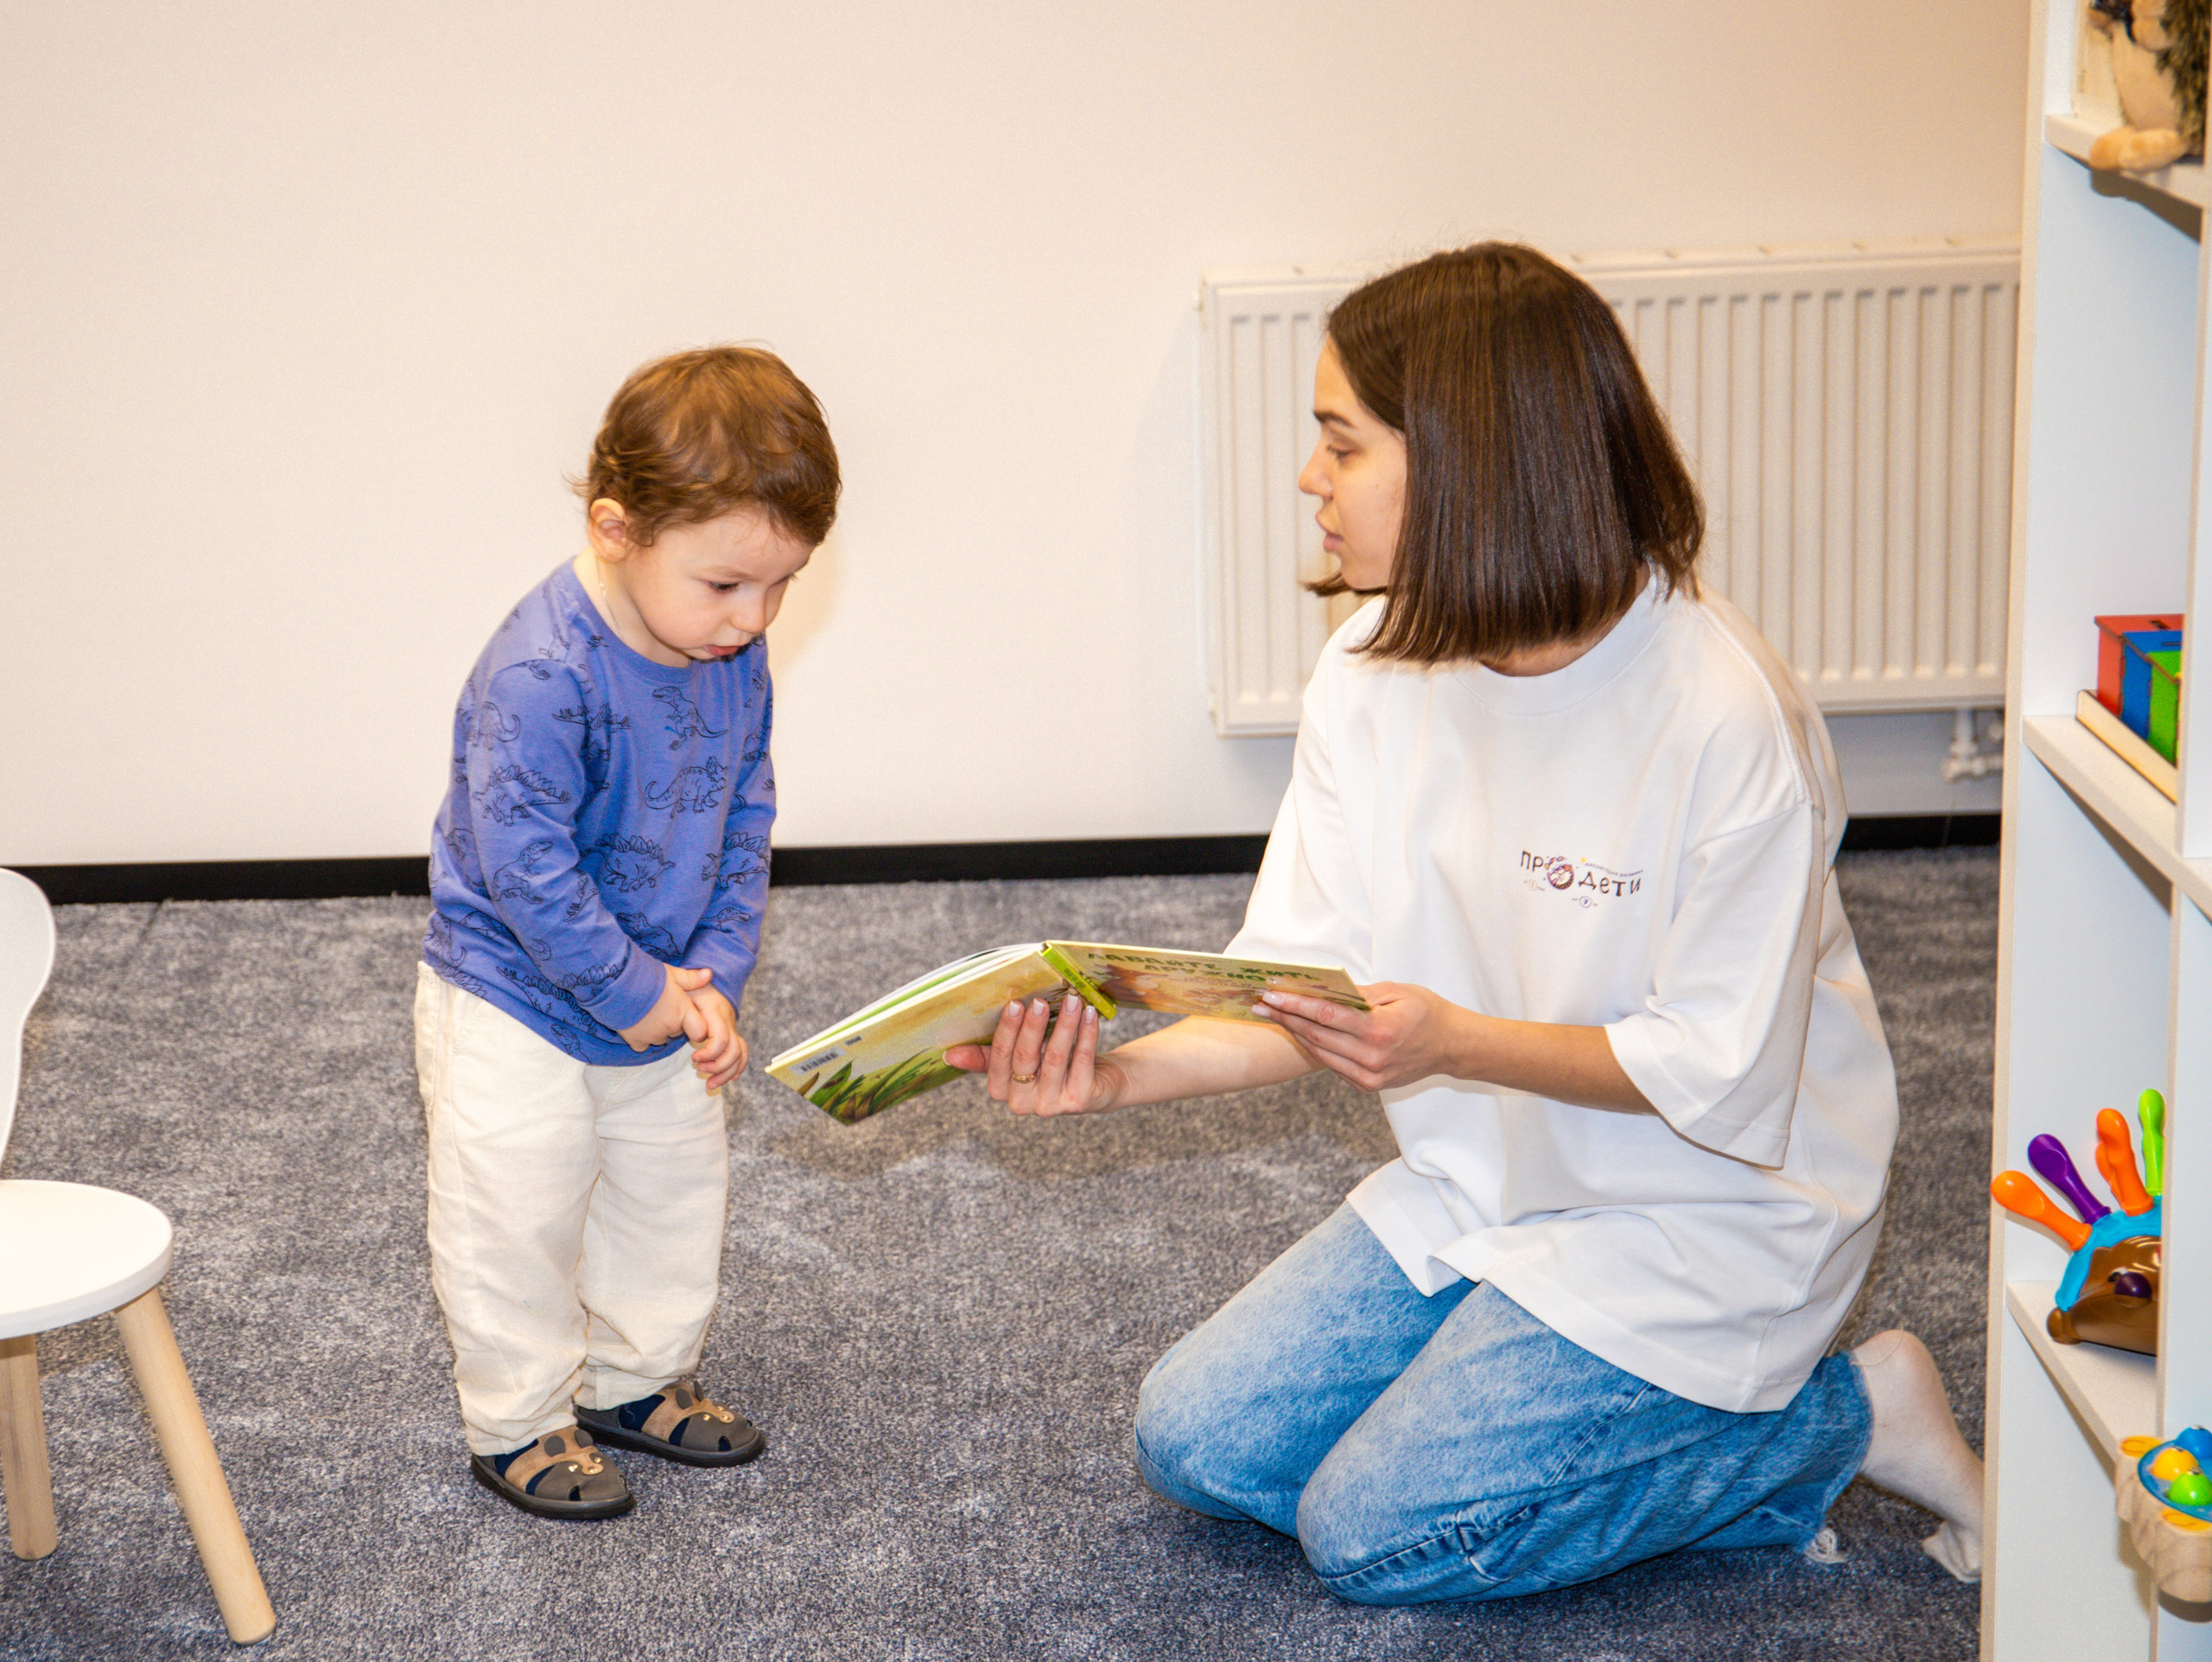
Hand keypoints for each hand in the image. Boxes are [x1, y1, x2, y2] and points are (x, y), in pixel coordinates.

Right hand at [619, 963, 713, 1051]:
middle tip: (661, 1007)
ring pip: (660, 1039)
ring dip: (657, 1031)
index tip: (688, 1019)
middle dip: (673, 1023)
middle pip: (677, 1032)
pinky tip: (635, 1022)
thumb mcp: (672, 973)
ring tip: (647, 1012)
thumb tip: (709, 974)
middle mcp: (670, 1027)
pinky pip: (643, 1045)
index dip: (696, 1028)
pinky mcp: (635, 1041)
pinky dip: (640, 1038)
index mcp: (683, 1011)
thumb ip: (691, 978)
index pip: (700, 1032)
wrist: (617, 982)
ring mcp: (652, 1036)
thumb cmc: (647, 975)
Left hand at [685, 984, 747, 1090]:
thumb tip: (707, 974)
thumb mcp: (686, 983)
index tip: (694, 1057)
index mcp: (716, 1012)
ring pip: (740, 1056)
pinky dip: (737, 1069)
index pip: (723, 1038)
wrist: (708, 984)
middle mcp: (728, 1023)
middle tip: (699, 1069)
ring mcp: (732, 1030)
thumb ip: (691, 980)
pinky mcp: (732, 1036)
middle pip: (734, 1050)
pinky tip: (728, 1080)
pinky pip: (742, 1054)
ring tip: (709, 1084)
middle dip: (718, 1066)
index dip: (711, 1052)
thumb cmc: (691, 987)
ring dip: (726, 1073)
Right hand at [945, 993, 1122, 1116]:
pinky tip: (1089, 1014)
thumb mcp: (1018, 1059)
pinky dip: (1086, 1034)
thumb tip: (949, 1054)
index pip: (997, 1060)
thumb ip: (987, 1055)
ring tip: (1072, 1000)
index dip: (1006, 1031)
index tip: (1013, 1004)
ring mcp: (1052, 1105)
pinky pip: (1081, 1061)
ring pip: (1053, 1057)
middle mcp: (1023, 1103)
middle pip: (1024, 1058)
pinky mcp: (1080, 1099)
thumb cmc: (1051, 1064)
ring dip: (1064, 1025)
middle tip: (1040, 1001)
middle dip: (1032, 1026)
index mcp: (1002, 1090)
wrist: (1099, 1086)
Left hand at [1256, 981, 1461, 1092]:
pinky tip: (1301, 1032)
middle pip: (1317, 1035)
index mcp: (1380, 1031)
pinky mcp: (1367, 1086)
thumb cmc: (1427, 1013)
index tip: (1272, 994)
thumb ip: (1359, 994)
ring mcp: (1368, 1077)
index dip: (1295, 1004)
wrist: (1451, 1047)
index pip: (1326, 1015)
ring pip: (1320, 1053)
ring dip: (1295, 1033)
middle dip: (1286, 1018)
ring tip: (1274, 1015)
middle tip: (1261, 1003)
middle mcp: (1371, 1058)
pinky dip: (1316, 1047)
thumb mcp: (1397, 992)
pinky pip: (1333, 1065)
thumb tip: (1323, 989)